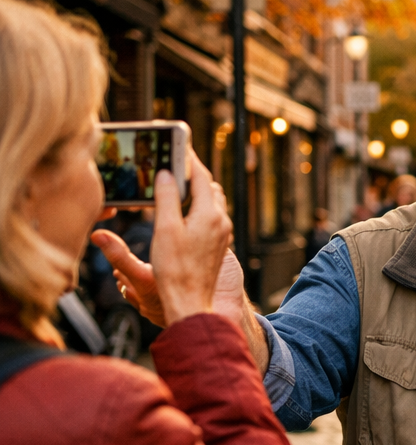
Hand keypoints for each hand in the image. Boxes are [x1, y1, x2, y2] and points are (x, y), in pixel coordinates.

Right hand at [92, 153, 231, 325]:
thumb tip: (167, 174)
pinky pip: (210, 217)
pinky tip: (182, 212)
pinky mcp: (217, 245)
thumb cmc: (175, 268)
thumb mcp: (165, 228)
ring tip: (176, 185)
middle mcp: (221, 221)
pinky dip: (197, 207)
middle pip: (208, 187)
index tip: (177, 144)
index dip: (188, 158)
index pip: (200, 176)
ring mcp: (221, 234)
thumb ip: (166, 198)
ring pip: (211, 202)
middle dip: (193, 173)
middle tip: (174, 162)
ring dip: (196, 191)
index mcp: (209, 214)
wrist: (190, 300)